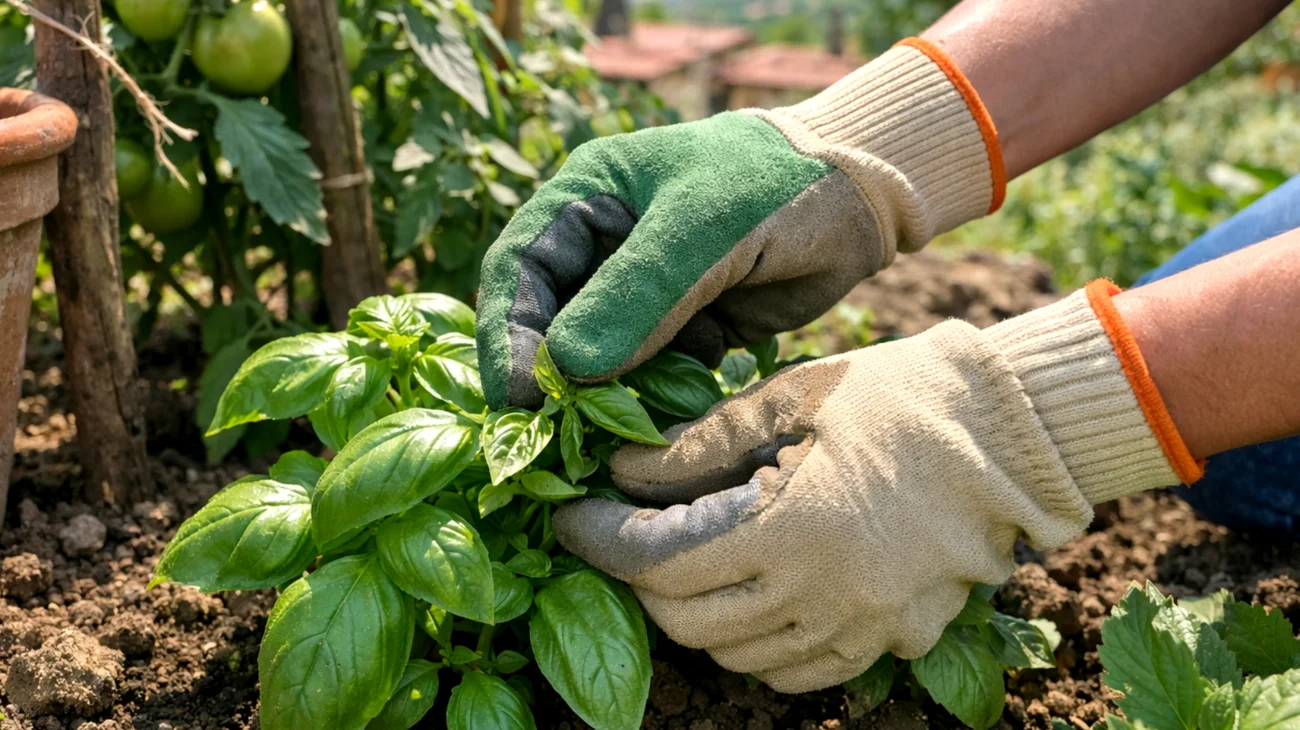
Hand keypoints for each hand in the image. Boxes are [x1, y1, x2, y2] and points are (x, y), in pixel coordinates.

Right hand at [476, 40, 1004, 408]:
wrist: (860, 198)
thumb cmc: (776, 185)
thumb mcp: (702, 230)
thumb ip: (638, 296)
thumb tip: (567, 367)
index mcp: (584, 200)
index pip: (519, 270)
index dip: (509, 333)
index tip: (518, 396)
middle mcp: (599, 249)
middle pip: (546, 323)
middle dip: (549, 378)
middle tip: (551, 437)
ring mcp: (640, 296)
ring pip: (594, 360)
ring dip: (597, 400)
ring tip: (601, 442)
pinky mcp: (680, 332)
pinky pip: (646, 379)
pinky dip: (649, 404)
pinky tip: (663, 420)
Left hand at [553, 286, 1196, 691]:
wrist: (1017, 431)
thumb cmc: (903, 397)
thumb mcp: (791, 400)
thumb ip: (699, 445)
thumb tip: (623, 469)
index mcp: (791, 533)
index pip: (660, 562)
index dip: (601, 543)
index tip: (571, 520)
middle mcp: (821, 599)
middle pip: (689, 623)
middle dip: (637, 583)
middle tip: (621, 537)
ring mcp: (860, 628)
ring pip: (738, 658)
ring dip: (692, 618)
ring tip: (679, 564)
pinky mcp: (890, 638)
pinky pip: (798, 672)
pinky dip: (753, 648)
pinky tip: (748, 602)